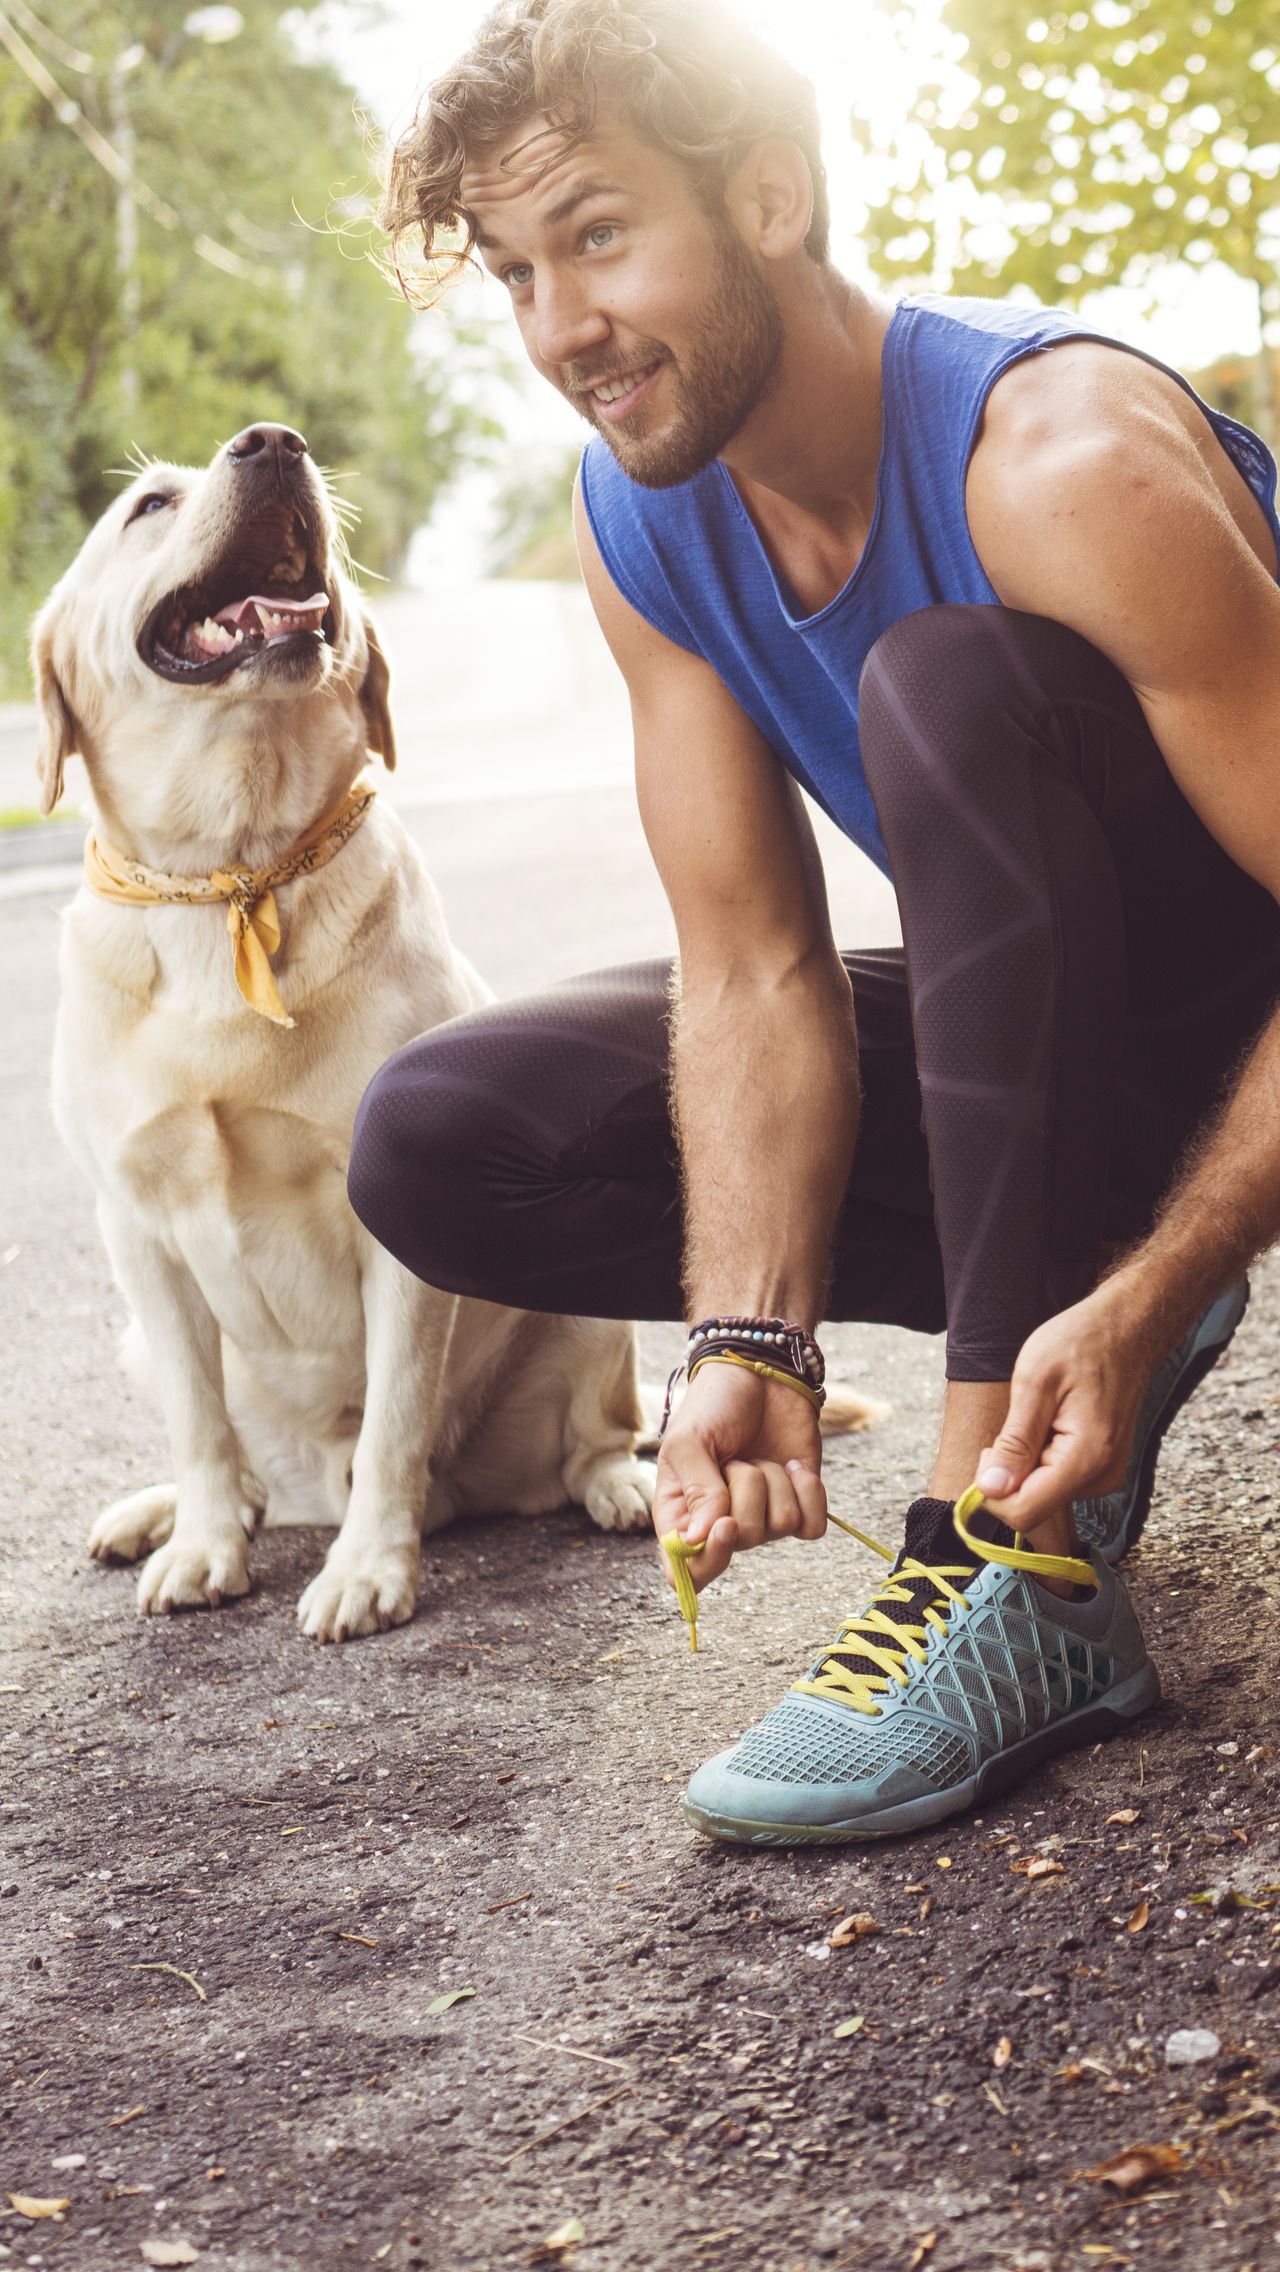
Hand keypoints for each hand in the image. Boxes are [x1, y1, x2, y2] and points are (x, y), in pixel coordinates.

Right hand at [654, 1359, 826, 1594]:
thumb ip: (698, 1492)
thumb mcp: (690, 1441)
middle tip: (735, 1459)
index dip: (708, 1559)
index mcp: (680, 1514)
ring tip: (758, 1455)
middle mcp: (720, 1524)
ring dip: (774, 1481)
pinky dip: (808, 1491)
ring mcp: (762, 1516)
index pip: (685, 1570)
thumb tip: (701, 1540)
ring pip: (779, 1527)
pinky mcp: (798, 1505)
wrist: (759, 1373)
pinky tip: (792, 1466)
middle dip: (746, 1489)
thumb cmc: (713, 1405)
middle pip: (743, 1540)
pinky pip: (812, 1525)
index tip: (727, 1526)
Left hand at [974, 1277, 1163, 1530]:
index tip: (989, 1450)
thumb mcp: (1034, 1383)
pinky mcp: (1102, 1469)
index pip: (1023, 1512)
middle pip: (1031, 1505)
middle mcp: (1101, 1477)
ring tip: (1040, 1416)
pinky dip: (1042, 1457)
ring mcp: (1105, 1475)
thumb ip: (1014, 1443)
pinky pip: (1057, 1480)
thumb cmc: (1081, 1344)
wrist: (1125, 1329)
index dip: (992, 1490)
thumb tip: (990, 1490)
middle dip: (1009, 1472)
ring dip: (1026, 1462)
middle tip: (1016, 1423)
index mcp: (1085, 1459)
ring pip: (1042, 1493)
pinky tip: (1052, 1423)